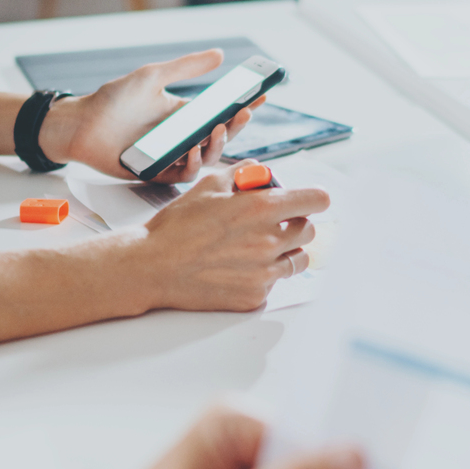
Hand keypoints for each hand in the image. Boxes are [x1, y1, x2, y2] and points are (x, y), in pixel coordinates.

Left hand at [38, 50, 257, 181]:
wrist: (81, 124)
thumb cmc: (113, 101)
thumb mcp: (153, 76)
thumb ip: (186, 67)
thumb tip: (220, 53)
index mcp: (184, 115)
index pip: (222, 113)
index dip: (243, 106)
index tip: (261, 94)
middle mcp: (181, 137)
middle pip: (220, 137)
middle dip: (237, 126)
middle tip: (245, 112)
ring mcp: (171, 156)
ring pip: (207, 158)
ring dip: (218, 145)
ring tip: (219, 129)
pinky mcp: (157, 173)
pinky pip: (183, 174)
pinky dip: (193, 164)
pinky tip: (194, 150)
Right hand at [130, 169, 326, 311]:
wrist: (153, 266)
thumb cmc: (177, 226)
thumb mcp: (209, 185)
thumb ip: (243, 175)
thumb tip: (261, 172)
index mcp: (261, 209)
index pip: (316, 200)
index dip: (313, 198)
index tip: (309, 200)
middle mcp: (268, 242)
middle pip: (309, 231)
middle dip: (295, 223)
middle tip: (271, 223)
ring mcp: (264, 273)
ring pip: (297, 260)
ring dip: (285, 251)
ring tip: (257, 247)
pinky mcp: (254, 296)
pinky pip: (274, 283)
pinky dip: (263, 274)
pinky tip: (238, 267)